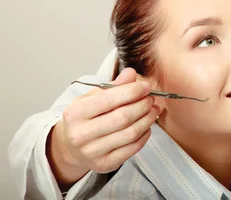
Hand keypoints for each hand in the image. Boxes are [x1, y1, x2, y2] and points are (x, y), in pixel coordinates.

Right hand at [48, 68, 159, 187]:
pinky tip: (146, 125)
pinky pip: (133, 148)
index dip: (132, 91)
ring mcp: (92, 152)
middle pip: (123, 118)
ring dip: (147, 119)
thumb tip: (131, 73)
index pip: (109, 100)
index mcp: (75, 113)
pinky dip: (145, 134)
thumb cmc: (84, 117)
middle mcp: (81, 135)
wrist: (69, 146)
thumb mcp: (92, 97)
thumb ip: (113, 86)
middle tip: (151, 98)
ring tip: (153, 110)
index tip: (146, 86)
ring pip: (130, 133)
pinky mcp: (105, 164)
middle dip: (142, 105)